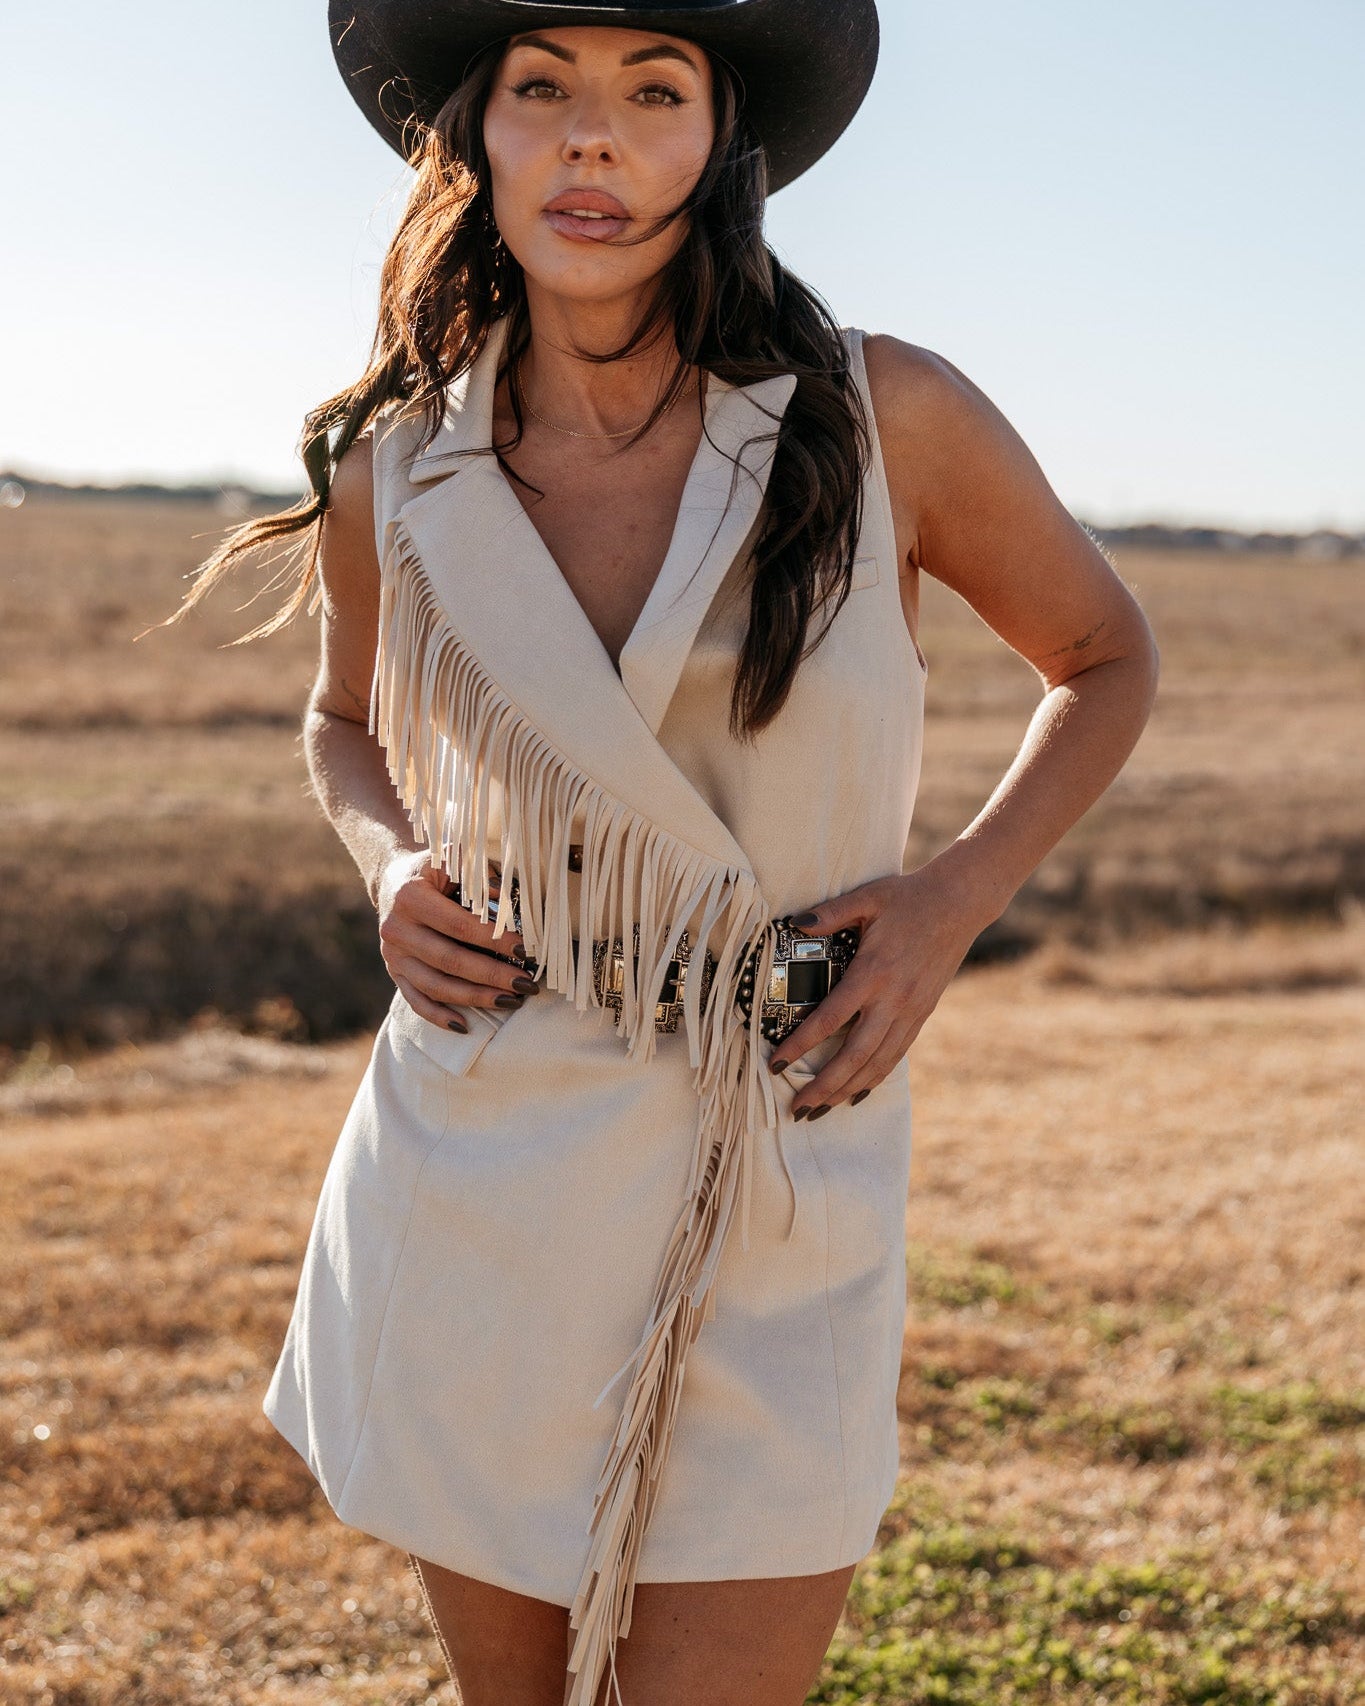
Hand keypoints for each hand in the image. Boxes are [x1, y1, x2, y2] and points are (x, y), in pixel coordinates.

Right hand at [375, 849, 539, 1032]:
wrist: (394, 881)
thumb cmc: (434, 870)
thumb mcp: (451, 859)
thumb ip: (477, 874)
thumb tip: (507, 898)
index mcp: (410, 897)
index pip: (458, 925)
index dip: (493, 939)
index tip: (524, 950)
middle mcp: (396, 929)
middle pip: (449, 961)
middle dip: (492, 975)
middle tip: (526, 984)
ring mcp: (393, 955)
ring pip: (436, 986)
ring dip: (475, 998)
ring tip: (510, 1002)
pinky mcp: (394, 972)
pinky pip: (416, 1000)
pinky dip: (438, 1016)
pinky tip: (464, 1026)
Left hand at [766, 864, 984, 1116]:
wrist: (960, 904)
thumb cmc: (909, 898)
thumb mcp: (867, 897)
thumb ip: (830, 913)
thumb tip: (795, 923)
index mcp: (873, 971)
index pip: (831, 1018)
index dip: (802, 1044)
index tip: (777, 1064)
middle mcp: (893, 999)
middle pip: (855, 1054)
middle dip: (824, 1085)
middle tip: (798, 1108)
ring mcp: (911, 1010)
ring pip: (877, 1062)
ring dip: (847, 1089)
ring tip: (821, 1110)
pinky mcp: (922, 1014)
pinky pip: (896, 1054)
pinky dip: (875, 1078)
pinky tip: (857, 1092)